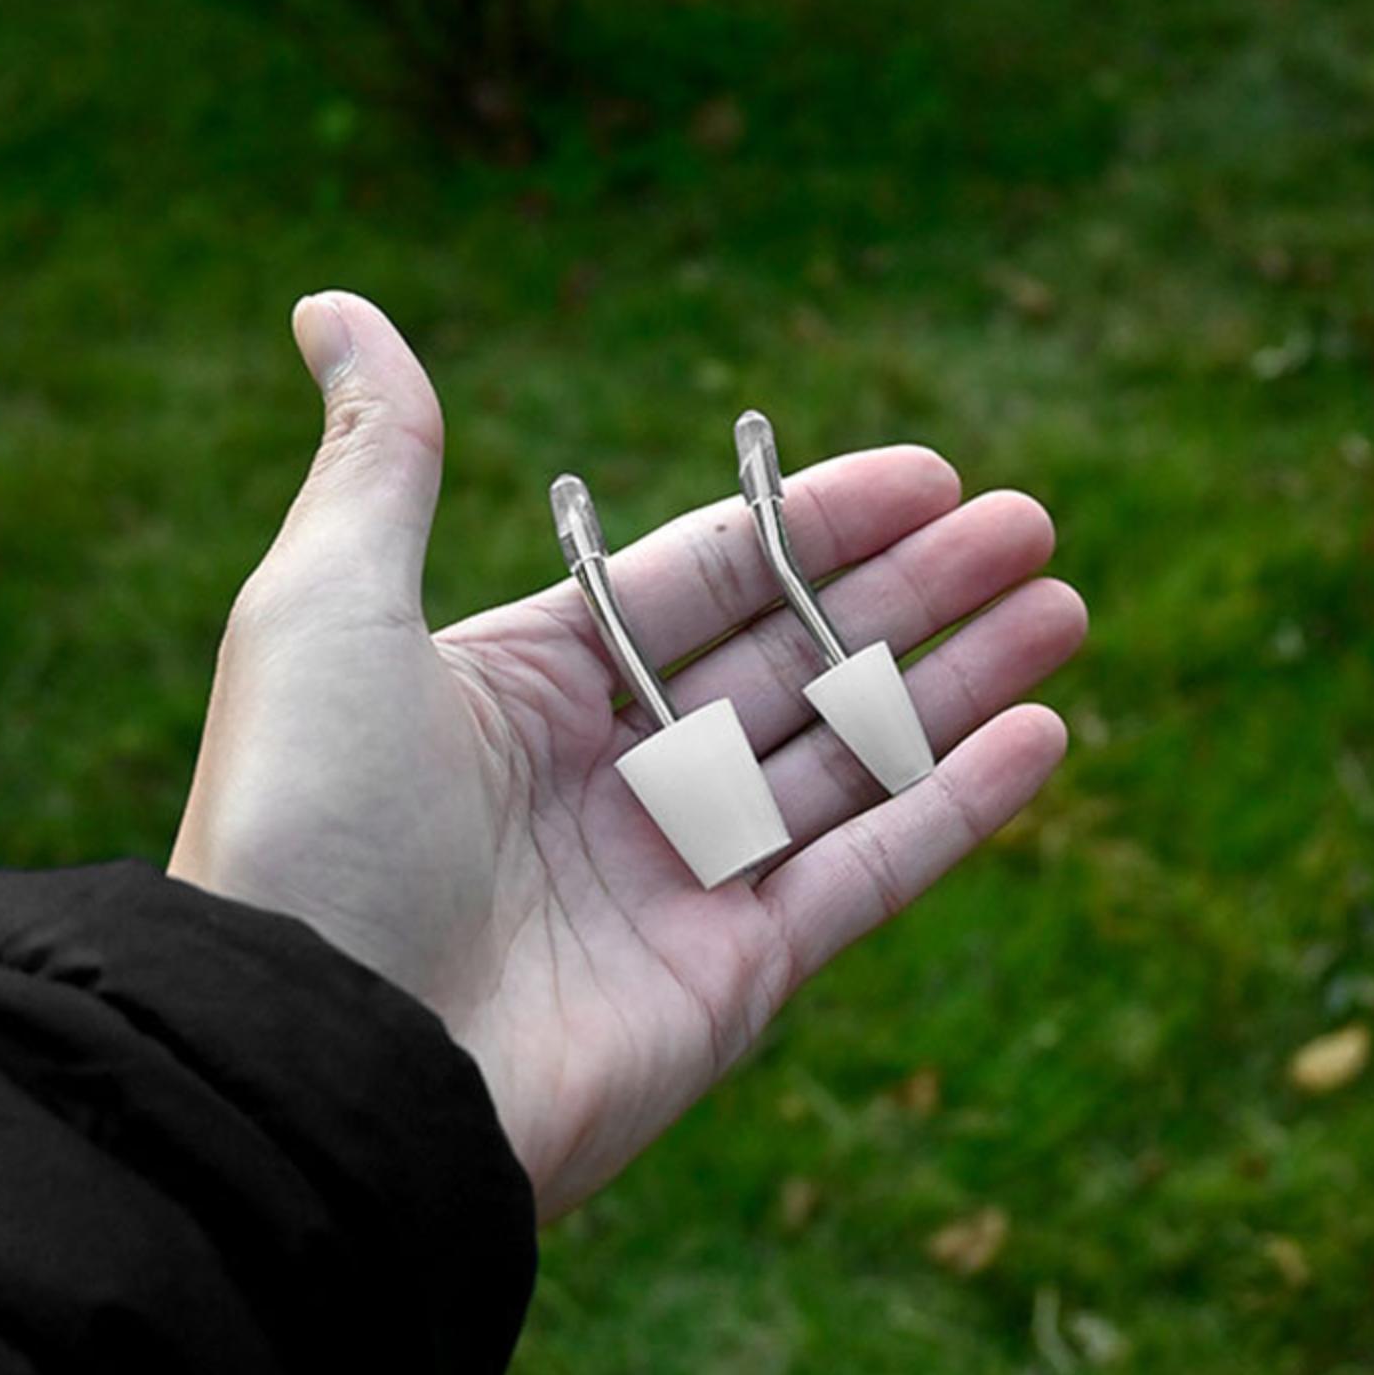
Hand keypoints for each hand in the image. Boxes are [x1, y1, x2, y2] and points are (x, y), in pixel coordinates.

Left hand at [169, 292, 1086, 1218]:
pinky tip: (1042, 735)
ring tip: (1063, 608)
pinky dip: (957, 809)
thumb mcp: (326, 609)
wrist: (319, 1067)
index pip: (710, 578)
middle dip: (917, 590)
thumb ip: (380, 464)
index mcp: (532, 685)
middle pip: (797, 657)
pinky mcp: (736, 980)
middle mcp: (614, 777)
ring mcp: (682, 880)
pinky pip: (868, 874)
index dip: (822, 522)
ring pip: (851, 758)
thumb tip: (337, 306)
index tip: (932, 474)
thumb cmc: (310, 823)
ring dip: (958, 683)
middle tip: (1031, 527)